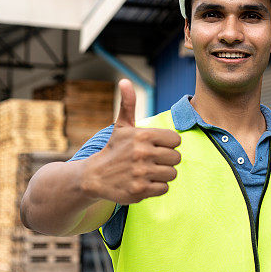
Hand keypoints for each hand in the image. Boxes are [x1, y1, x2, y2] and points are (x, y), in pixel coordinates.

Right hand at [83, 79, 181, 204]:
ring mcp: (141, 173)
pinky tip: (144, 182)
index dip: (168, 144)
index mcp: (143, 135)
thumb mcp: (121, 125)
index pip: (176, 140)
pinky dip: (156, 187)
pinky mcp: (140, 191)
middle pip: (176, 158)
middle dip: (166, 160)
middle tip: (151, 160)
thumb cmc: (114, 149)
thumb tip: (124, 81)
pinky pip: (164, 188)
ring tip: (148, 171)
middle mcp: (143, 153)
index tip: (155, 146)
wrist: (94, 176)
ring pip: (172, 174)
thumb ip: (129, 103)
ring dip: (162, 174)